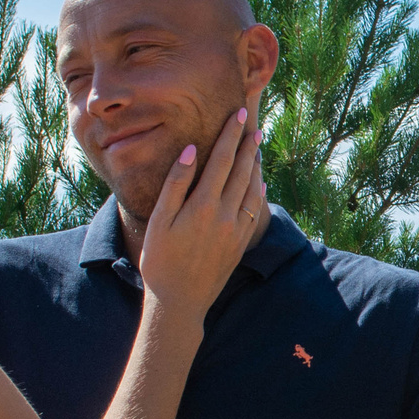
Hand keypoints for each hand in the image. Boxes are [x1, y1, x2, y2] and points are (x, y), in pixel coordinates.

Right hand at [135, 108, 265, 314]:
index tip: (237, 115)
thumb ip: (175, 184)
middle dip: (248, 146)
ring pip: (252, 189)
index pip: (222, 160)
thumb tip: (190, 151)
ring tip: (257, 149)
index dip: (230, 135)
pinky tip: (259, 183)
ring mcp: (236, 230)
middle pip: (242, 171)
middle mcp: (225, 215)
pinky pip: (255, 210)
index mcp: (203, 205)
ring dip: (255, 166)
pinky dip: (258, 192)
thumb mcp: (159, 221)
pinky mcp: (240, 244)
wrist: (180, 303)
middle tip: (254, 126)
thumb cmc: (160, 261)